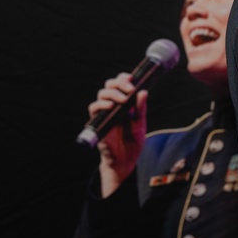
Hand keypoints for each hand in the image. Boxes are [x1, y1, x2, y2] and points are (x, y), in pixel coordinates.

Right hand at [89, 73, 147, 197]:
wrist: (125, 159)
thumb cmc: (133, 140)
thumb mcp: (140, 123)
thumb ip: (141, 108)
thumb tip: (143, 91)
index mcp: (124, 103)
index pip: (121, 84)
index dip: (124, 78)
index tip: (132, 78)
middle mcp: (113, 105)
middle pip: (109, 85)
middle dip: (119, 83)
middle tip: (129, 88)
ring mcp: (105, 113)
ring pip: (102, 94)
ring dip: (112, 93)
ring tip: (124, 99)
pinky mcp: (98, 122)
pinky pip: (94, 108)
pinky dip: (101, 104)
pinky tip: (111, 106)